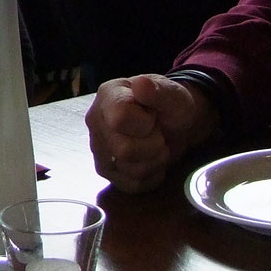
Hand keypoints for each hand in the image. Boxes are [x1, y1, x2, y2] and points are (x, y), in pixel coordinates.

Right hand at [87, 74, 215, 192]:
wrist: (175, 125)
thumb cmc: (171, 106)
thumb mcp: (174, 95)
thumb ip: (159, 90)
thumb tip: (141, 85)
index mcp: (107, 96)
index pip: (120, 119)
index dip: (145, 123)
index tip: (153, 116)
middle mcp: (95, 122)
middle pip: (124, 151)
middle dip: (153, 145)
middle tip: (158, 133)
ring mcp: (98, 149)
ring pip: (130, 171)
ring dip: (154, 162)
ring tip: (156, 146)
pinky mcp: (106, 171)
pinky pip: (131, 185)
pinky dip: (150, 177)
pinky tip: (152, 160)